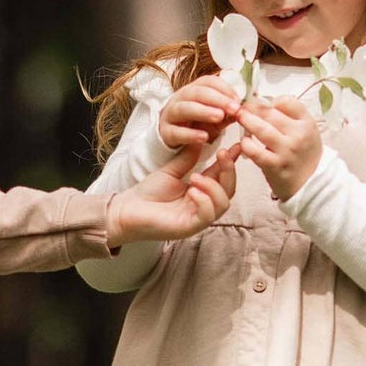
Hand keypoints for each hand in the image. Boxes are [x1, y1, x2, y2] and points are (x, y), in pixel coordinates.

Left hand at [105, 140, 240, 244]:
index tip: (238, 144)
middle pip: (229, 190)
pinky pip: (207, 215)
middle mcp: (203, 205)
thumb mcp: (172, 170)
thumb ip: (188, 157)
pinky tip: (192, 191)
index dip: (231, 161)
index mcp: (201, 191)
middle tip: (223, 153)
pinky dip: (204, 201)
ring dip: (214, 187)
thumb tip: (201, 138)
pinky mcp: (190, 227)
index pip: (222, 176)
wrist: (127, 210)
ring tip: (196, 177)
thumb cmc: (147, 193)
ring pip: (223, 204)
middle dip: (229, 171)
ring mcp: (198, 218)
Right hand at [158, 75, 240, 149]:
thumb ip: (228, 113)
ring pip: (184, 108)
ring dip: (203, 111)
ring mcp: (171, 115)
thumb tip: (245, 109)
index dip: (224, 89)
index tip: (238, 100)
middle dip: (217, 99)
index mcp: (193, 90)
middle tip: (234, 108)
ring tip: (219, 117)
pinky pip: (177, 132)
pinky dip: (191, 134)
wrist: (175, 141)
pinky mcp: (166, 133)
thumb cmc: (196, 125)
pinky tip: (204, 138)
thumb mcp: (215, 118)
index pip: (208, 82)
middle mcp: (180, 99)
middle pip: (197, 92)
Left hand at [237, 98, 322, 202]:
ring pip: (262, 130)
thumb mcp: (307, 132)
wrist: (310, 184)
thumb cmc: (304, 155)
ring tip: (240, 117)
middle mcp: (298, 135)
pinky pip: (255, 151)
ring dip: (247, 121)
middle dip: (253, 107)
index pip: (288, 102)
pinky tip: (243, 141)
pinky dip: (246, 144)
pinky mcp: (274, 165)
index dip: (272, 101)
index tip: (263, 104)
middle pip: (271, 113)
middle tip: (242, 107)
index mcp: (307, 124)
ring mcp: (286, 151)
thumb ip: (292, 118)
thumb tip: (268, 103)